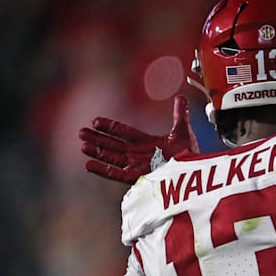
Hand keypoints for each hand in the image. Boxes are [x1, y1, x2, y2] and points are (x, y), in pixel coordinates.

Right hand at [81, 94, 199, 183]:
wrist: (195, 170)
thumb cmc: (189, 154)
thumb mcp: (183, 130)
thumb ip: (179, 114)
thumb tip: (181, 97)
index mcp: (147, 143)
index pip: (125, 132)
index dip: (111, 127)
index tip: (96, 121)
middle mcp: (140, 155)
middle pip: (114, 145)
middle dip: (98, 139)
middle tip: (81, 132)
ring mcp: (138, 166)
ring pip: (113, 158)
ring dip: (97, 151)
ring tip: (83, 146)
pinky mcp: (138, 178)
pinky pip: (117, 174)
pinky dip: (103, 170)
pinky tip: (88, 165)